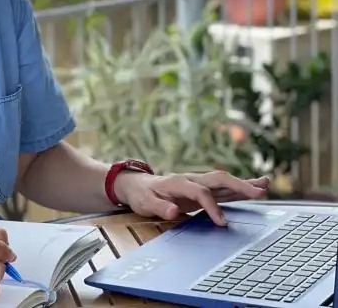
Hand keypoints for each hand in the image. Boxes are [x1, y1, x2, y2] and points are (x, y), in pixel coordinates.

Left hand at [114, 170, 269, 225]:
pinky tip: (254, 190)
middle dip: (240, 185)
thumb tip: (175, 211)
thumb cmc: (142, 194)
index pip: (201, 193)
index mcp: (178, 182)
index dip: (212, 207)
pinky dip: (239, 189)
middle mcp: (192, 180)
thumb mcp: (145, 202)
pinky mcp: (203, 189)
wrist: (138, 185)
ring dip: (244, 184)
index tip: (222, 223)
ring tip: (266, 185)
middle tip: (261, 191)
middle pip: (219, 179)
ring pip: (224, 182)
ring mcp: (199, 183)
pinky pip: (224, 189)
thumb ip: (160, 206)